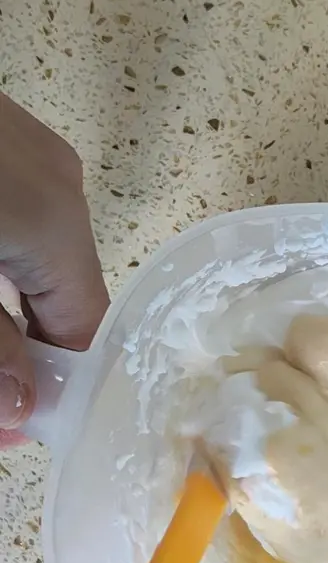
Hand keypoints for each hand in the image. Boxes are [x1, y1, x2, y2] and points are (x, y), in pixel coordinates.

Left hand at [0, 94, 108, 443]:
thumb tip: (20, 410)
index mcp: (59, 222)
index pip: (84, 328)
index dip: (56, 384)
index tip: (18, 422)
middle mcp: (59, 186)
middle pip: (57, 296)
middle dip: (20, 351)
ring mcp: (29, 155)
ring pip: (30, 261)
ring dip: (5, 312)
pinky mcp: (0, 140)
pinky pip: (15, 221)